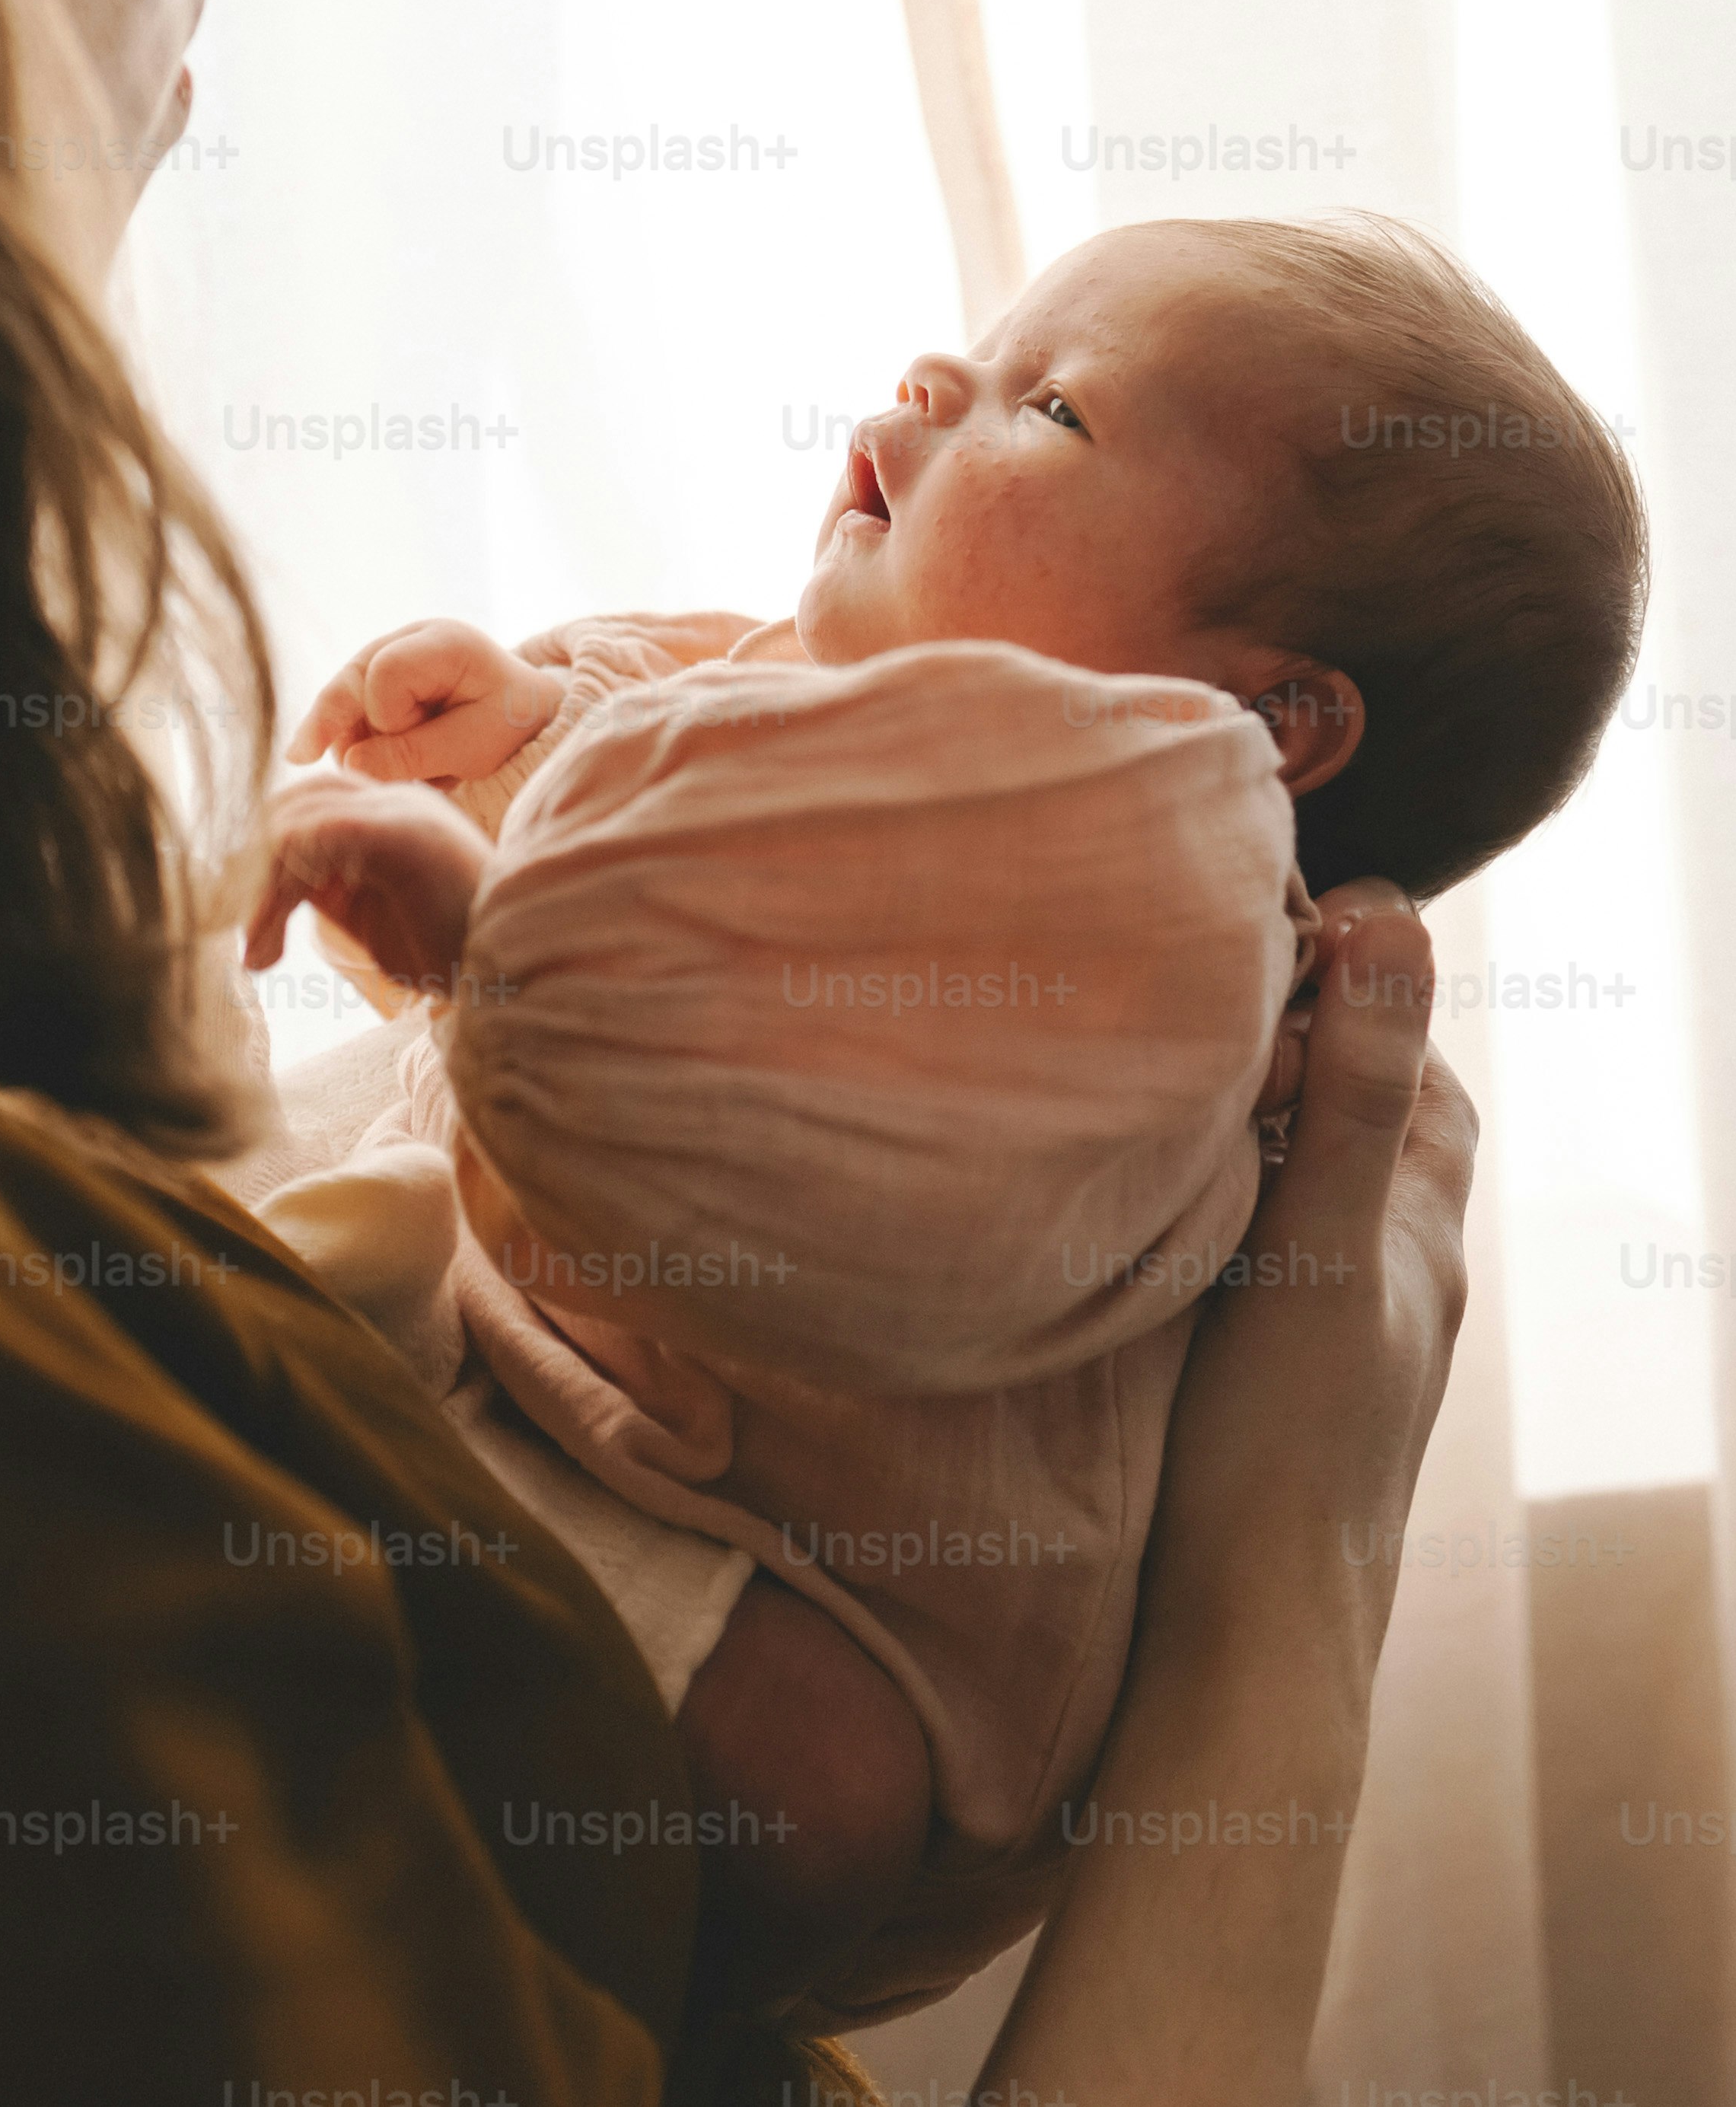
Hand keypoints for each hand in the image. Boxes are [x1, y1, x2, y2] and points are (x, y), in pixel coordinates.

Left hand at [241, 772, 490, 997]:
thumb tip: (268, 886)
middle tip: (247, 944)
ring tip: (258, 957)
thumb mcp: (374, 921)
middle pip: (290, 805)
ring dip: (259, 895)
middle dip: (251, 872)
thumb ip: (330, 891)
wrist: (523, 972)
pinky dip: (277, 894)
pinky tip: (272, 946)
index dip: (264, 856)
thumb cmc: (455, 953)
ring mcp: (398, 810)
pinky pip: (312, 841)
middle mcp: (394, 800)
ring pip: (292, 825)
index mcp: (394, 814)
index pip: (307, 805)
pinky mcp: (398, 833)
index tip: (248, 923)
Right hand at [286, 620, 565, 788]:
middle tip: (396, 766)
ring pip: (339, 702)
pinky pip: (343, 714)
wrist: (524, 716)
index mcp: (444, 641)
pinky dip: (360, 743)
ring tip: (410, 763)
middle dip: (358, 735)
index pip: (385, 673)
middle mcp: (408, 637)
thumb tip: (350, 764)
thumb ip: (413, 755)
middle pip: (348, 683)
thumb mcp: (473, 748)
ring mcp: (388, 654)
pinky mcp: (374, 677)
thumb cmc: (508, 727)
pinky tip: (389, 759)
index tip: (431, 746)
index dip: (391, 720)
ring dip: (360, 744)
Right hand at [1140, 876, 1473, 1666]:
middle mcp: (1390, 1275)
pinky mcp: (1263, 1373)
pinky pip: (1246, 1247)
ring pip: (1293, 1185)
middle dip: (1288, 1049)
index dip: (1353, 992)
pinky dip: (1205, 1198)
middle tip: (1189, 1000)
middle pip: (1354, 1118)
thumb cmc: (1283, 1444)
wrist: (1242, 1639)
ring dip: (1239, 1126)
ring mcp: (1326, 1330)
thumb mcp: (1319, 1238)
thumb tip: (1390, 919)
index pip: (1414, 1066)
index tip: (1257, 943)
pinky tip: (1136, 1197)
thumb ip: (1352, 1083)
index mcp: (1423, 1231)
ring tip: (1153, 1081)